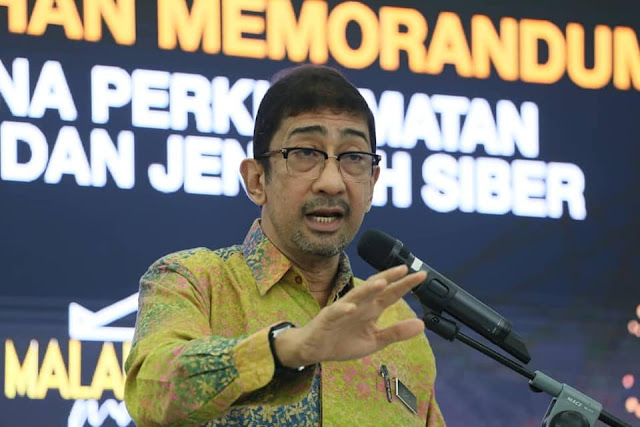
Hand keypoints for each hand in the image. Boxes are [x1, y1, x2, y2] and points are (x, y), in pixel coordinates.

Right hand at [275, 265, 426, 367]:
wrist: (315, 349)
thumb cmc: (343, 341)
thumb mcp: (375, 341)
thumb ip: (396, 332)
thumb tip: (422, 324)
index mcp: (371, 309)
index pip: (391, 294)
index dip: (405, 285)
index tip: (421, 275)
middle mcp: (359, 305)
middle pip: (375, 288)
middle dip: (390, 278)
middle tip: (405, 268)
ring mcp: (343, 310)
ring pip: (357, 296)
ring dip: (368, 289)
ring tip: (382, 282)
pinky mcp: (327, 319)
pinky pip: (335, 312)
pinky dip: (343, 309)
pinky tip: (352, 307)